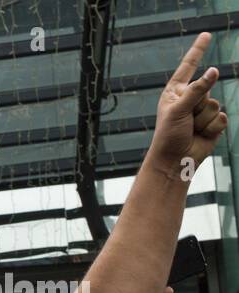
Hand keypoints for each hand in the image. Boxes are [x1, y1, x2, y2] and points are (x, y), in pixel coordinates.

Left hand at [149, 33, 226, 174]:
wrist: (175, 160)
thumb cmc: (169, 135)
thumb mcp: (179, 109)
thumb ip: (197, 89)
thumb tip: (214, 70)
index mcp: (176, 92)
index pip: (189, 66)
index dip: (199, 50)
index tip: (207, 34)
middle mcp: (190, 98)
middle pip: (207, 88)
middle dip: (197, 106)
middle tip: (185, 121)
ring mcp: (202, 110)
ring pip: (215, 104)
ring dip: (203, 120)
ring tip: (191, 129)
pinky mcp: (213, 122)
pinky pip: (221, 117)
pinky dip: (212, 128)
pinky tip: (202, 135)